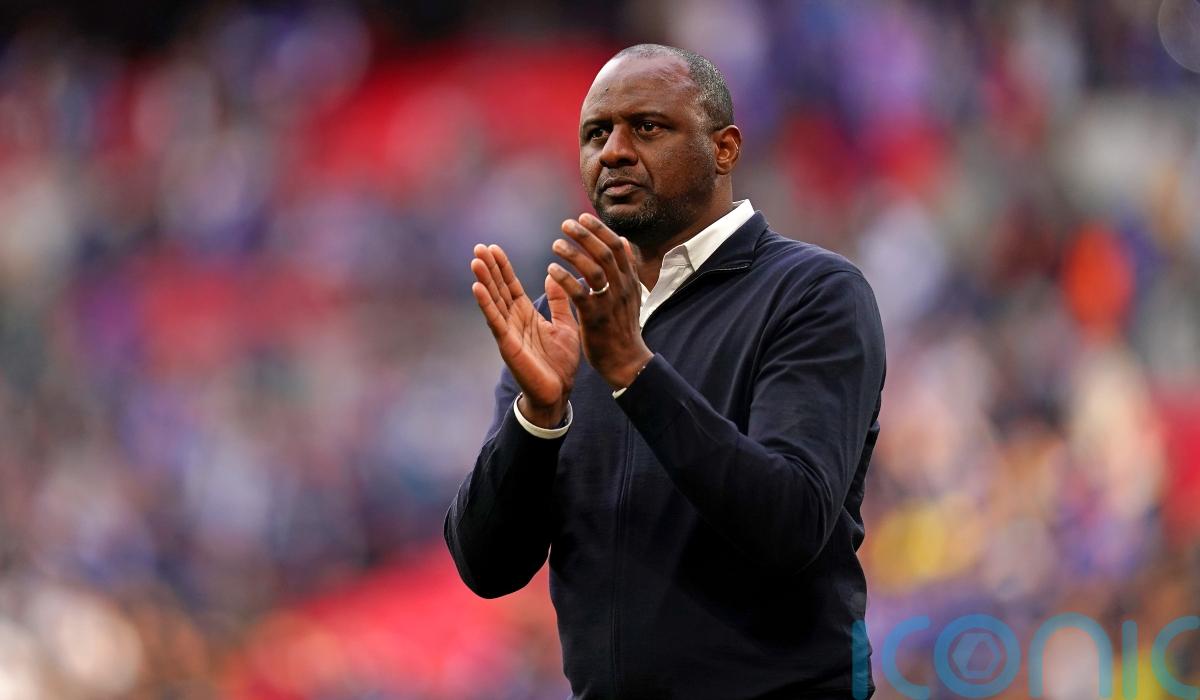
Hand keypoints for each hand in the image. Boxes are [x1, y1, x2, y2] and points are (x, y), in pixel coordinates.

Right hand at [471, 243, 579, 427]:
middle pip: (498, 289)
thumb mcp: (565, 325)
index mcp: (526, 315)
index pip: (511, 286)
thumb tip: (554, 276)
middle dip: (490, 268)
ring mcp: (508, 332)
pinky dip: (486, 304)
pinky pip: (494, 320)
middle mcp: (513, 321)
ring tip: (476, 261)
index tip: (494, 248)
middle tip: (479, 247)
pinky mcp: (507, 344)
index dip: (503, 267)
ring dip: (484, 281)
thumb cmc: (560, 363)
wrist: (559, 392)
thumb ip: (559, 302)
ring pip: (493, 301)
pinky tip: (477, 287)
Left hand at [547, 213, 653, 390]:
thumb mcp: (631, 294)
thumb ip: (626, 267)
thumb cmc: (622, 327)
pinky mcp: (595, 318)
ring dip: (573, 254)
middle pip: (606, 253)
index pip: (618, 246)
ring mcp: (610, 303)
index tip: (583, 217)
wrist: (626, 361)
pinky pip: (580, 293)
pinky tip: (551, 270)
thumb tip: (624, 240)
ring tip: (556, 244)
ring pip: (594, 270)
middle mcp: (622, 288)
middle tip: (566, 224)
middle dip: (585, 235)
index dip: (600, 230)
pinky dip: (565, 279)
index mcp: (630, 281)